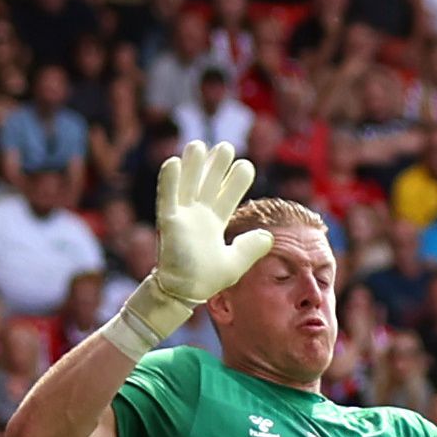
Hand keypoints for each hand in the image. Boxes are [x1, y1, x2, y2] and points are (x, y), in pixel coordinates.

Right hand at [150, 140, 272, 307]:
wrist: (185, 292)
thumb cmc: (207, 278)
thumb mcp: (236, 263)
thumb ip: (251, 248)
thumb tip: (269, 235)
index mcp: (215, 222)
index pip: (228, 196)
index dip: (235, 181)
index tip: (246, 165)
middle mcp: (199, 215)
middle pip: (209, 184)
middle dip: (216, 166)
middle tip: (225, 146)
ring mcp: (183, 216)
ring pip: (188, 185)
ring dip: (193, 166)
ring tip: (199, 145)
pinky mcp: (168, 222)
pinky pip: (168, 198)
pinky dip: (170, 181)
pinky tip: (173, 162)